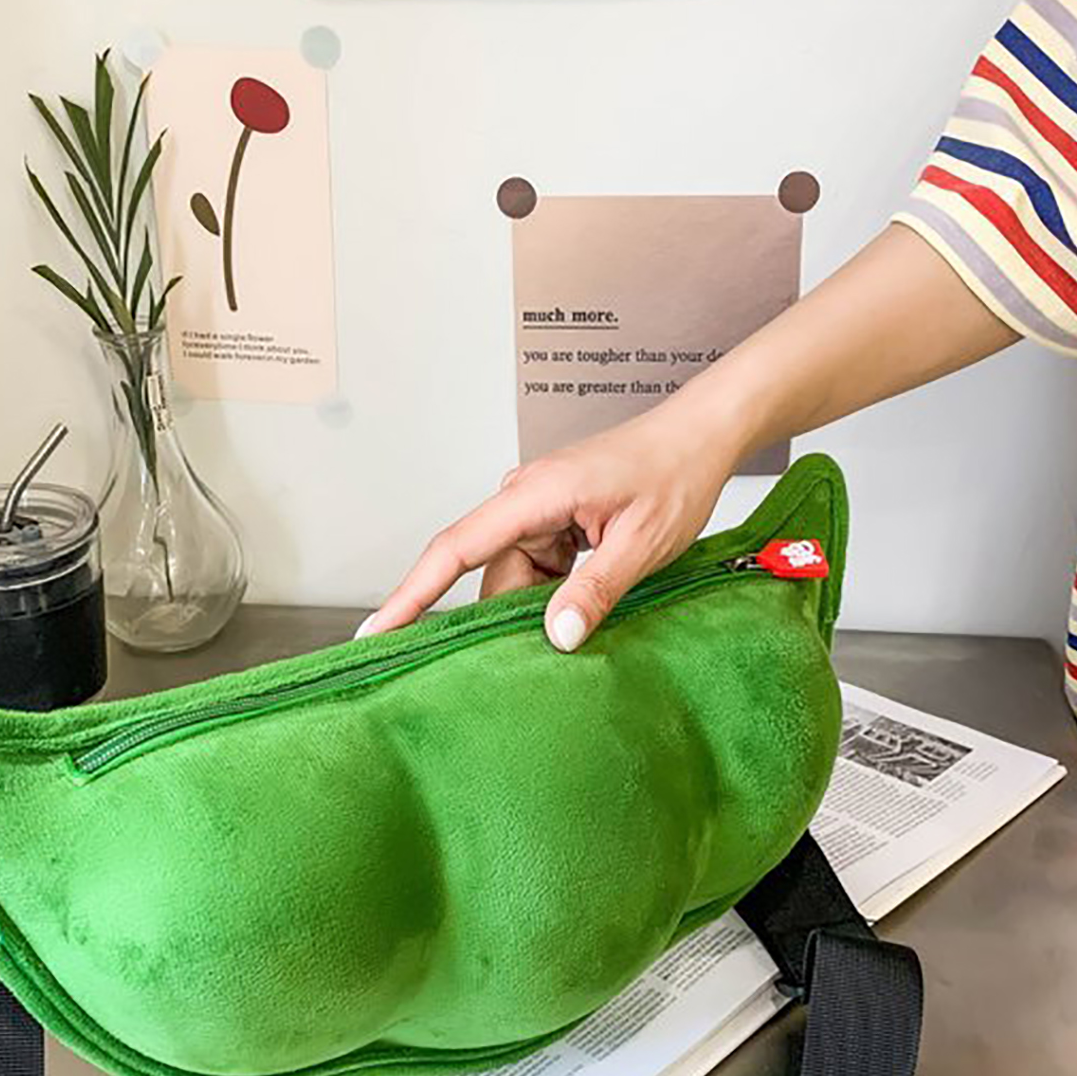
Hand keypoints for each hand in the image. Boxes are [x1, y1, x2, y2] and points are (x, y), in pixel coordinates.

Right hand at [359, 394, 745, 651]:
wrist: (700, 437)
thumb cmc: (676, 473)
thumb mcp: (644, 544)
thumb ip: (597, 590)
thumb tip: (557, 636)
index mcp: (536, 495)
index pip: (455, 549)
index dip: (412, 594)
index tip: (376, 631)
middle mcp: (525, 499)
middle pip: (490, 575)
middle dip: (516, 614)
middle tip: (562, 639)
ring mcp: (537, 511)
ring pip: (515, 579)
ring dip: (547, 603)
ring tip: (600, 600)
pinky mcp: (552, 521)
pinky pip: (536, 570)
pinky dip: (558, 591)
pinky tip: (590, 595)